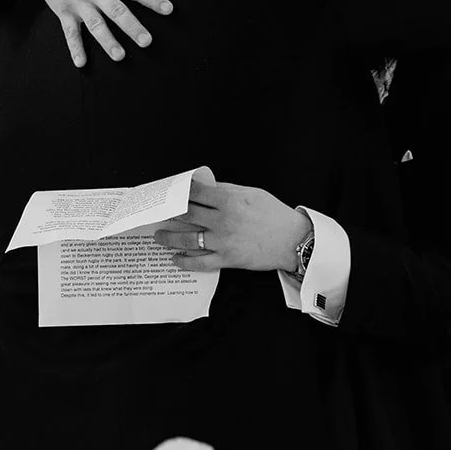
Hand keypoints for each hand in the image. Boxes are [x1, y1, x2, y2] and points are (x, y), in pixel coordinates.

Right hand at [26, 0, 173, 66]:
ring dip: (107, 41)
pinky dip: (75, 48)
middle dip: (132, 26)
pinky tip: (82, 64)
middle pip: (117, 10)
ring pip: (96, 25)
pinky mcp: (65, 12)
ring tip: (120, 56)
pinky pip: (70, 33)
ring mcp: (79, 3)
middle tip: (148, 42)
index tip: (169, 10)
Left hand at [154, 178, 308, 273]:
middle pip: (186, 215)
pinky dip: (184, 262)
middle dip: (168, 213)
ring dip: (169, 238)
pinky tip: (175, 259)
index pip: (195, 193)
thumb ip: (227, 190)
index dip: (179, 192)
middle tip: (157, 213)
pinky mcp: (228, 259)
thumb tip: (205, 186)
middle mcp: (223, 220)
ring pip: (187, 240)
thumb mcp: (252, 193)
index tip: (168, 192)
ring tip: (159, 236)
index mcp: (229, 200)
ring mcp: (224, 241)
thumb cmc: (274, 214)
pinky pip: (200, 262)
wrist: (293, 240)